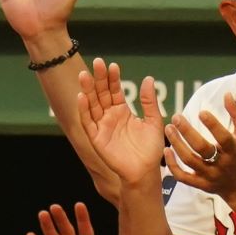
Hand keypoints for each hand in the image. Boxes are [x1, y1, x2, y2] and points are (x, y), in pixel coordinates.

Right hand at [74, 59, 166, 185]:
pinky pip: (87, 122)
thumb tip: (148, 79)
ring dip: (87, 90)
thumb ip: (149, 102)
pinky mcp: (96, 138)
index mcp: (122, 111)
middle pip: (101, 94)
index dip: (113, 78)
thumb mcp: (153, 122)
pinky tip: (82, 97)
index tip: (113, 66)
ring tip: (85, 75)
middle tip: (97, 62)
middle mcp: (109, 116)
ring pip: (92, 105)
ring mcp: (101, 126)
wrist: (145, 171)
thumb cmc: (150, 150)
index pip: (114, 90)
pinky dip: (83, 110)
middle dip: (98, 79)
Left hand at [164, 94, 235, 208]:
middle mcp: (221, 163)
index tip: (201, 112)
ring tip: (168, 128)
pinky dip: (172, 165)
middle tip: (176, 117)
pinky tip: (166, 151)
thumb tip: (226, 94)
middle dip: (187, 132)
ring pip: (189, 161)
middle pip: (202, 149)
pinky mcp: (200, 184)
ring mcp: (209, 175)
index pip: (224, 138)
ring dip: (177, 144)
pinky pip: (183, 177)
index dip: (213, 125)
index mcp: (234, 150)